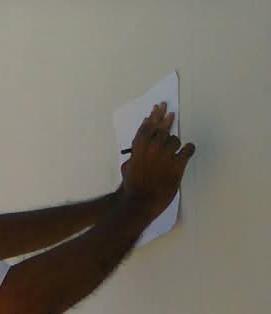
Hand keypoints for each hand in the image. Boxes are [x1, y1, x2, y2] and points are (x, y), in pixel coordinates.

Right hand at [121, 102, 195, 221]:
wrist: (140, 202)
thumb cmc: (131, 187)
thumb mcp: (128, 167)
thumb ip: (135, 155)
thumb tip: (138, 148)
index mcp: (139, 148)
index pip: (148, 127)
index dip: (154, 116)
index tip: (159, 107)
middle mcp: (153, 147)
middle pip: (163, 130)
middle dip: (166, 123)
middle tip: (171, 116)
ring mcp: (166, 155)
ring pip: (175, 140)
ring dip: (175, 143)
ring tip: (174, 150)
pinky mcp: (177, 165)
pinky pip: (187, 150)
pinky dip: (188, 150)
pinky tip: (188, 151)